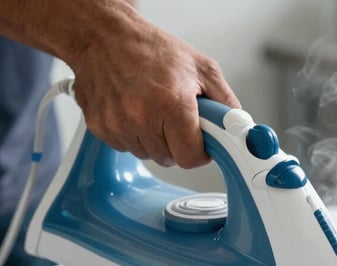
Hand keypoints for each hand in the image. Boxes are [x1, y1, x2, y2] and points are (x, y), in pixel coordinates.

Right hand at [68, 14, 239, 167]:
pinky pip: (125, 147)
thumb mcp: (200, 67)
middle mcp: (142, 117)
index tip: (200, 143)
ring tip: (152, 109)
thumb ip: (224, 100)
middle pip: (169, 159)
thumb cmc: (150, 48)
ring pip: (147, 154)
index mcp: (172, 104)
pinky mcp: (100, 127)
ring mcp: (119, 124)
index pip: (191, 157)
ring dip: (154, 139)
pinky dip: (133, 134)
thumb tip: (236, 123)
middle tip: (175, 118)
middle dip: (177, 144)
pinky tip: (133, 110)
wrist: (103, 36)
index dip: (199, 152)